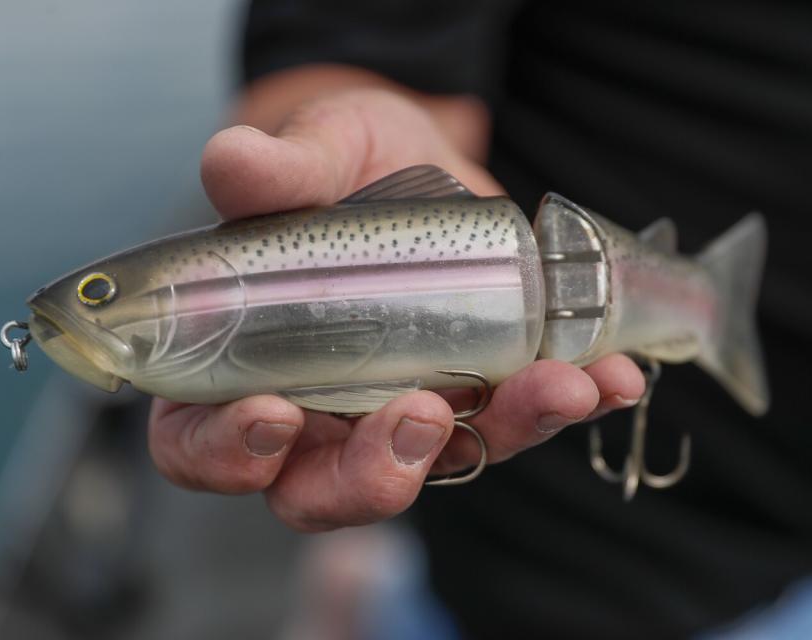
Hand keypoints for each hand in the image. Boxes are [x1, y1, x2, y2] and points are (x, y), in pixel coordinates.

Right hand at [149, 87, 644, 531]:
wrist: (416, 154)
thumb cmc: (338, 163)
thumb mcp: (313, 153)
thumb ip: (276, 170)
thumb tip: (230, 160)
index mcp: (237, 365)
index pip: (202, 444)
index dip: (227, 453)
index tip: (275, 413)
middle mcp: (312, 412)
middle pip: (318, 491)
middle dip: (371, 477)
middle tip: (419, 418)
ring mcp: (397, 414)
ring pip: (433, 468)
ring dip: (501, 436)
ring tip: (555, 386)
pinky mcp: (474, 400)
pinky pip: (514, 423)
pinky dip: (563, 405)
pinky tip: (608, 375)